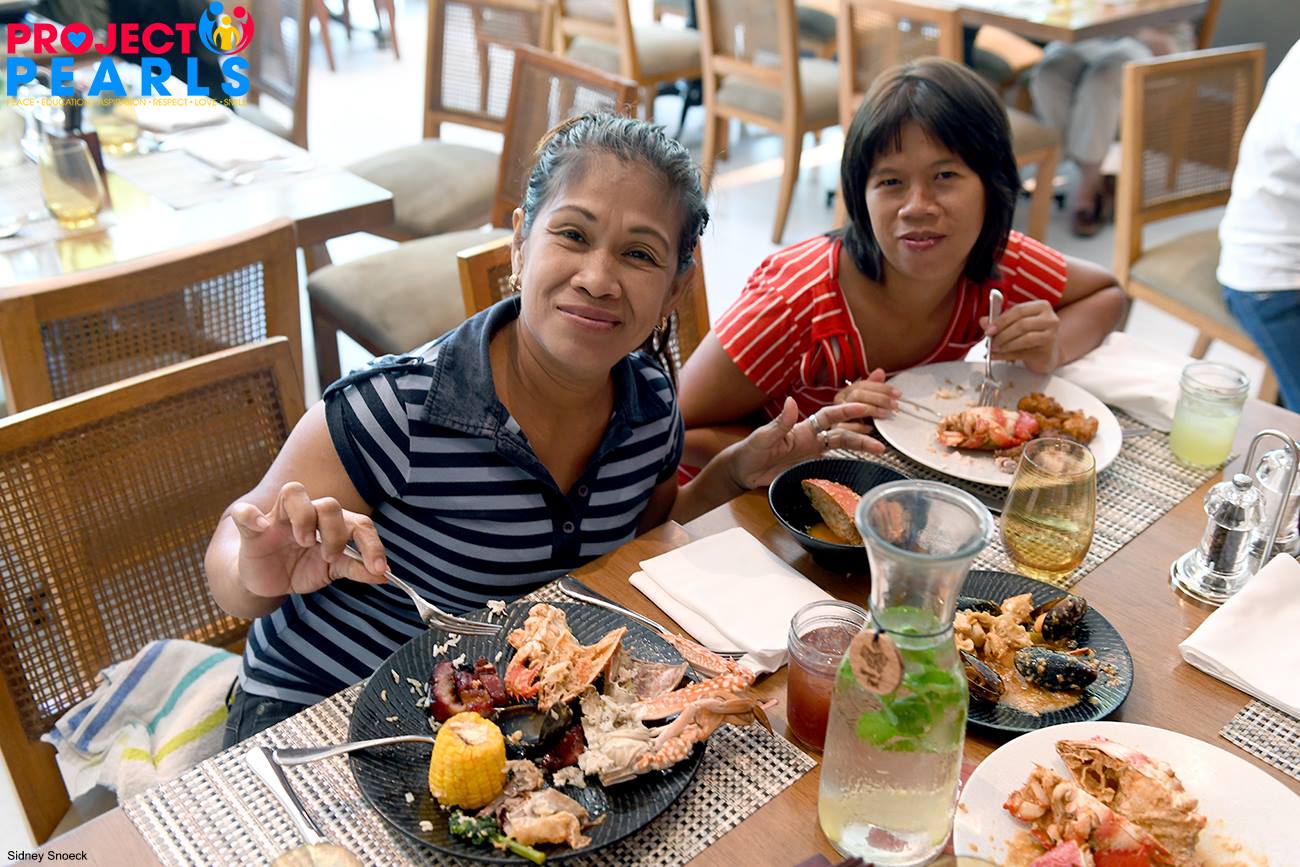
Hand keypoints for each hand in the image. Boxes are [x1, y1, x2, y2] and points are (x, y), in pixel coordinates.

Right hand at [227, 481, 388, 598]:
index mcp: (332, 525)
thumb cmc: (302, 569)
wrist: (267, 583)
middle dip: (335, 532)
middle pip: (329, 504)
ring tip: (305, 543)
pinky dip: (251, 516)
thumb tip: (385, 575)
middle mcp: (308, 515)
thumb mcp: (331, 572)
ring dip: (304, 517)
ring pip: (294, 492)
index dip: (372, 543)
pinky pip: (245, 511)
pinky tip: (261, 528)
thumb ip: (356, 569)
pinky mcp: (251, 528)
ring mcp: (279, 518)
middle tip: (330, 556)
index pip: (358, 522)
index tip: (379, 567)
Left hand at [727, 397, 885, 488]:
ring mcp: (812, 451)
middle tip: (885, 425)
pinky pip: (835, 459)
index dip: (848, 411)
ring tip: (882, 449)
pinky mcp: (811, 465)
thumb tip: (792, 402)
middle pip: (843, 430)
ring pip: (843, 445)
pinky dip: (850, 458)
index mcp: (801, 428)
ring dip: (862, 445)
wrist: (742, 472)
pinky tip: (864, 460)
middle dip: (864, 427)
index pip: (830, 416)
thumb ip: (780, 423)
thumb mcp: (762, 437)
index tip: (867, 407)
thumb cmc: (749, 451)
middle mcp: (811, 437)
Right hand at [834, 367, 901, 432]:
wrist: (833, 442)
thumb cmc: (853, 425)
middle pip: (857, 394)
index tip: (896, 393)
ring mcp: (834, 419)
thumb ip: (872, 389)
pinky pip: (846, 429)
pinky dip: (860, 430)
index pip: (862, 385)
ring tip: (885, 414)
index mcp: (844, 395)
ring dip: (870, 410)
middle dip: (879, 398)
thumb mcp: (865, 406)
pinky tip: (871, 429)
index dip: (881, 388)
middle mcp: (838, 405)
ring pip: (850, 409)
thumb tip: (879, 372)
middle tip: (894, 405)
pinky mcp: (834, 434)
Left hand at [981, 300, 1061, 373]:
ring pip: (1025, 339)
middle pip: (1022, 324)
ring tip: (994, 348)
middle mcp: (1050, 319)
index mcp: (1041, 306)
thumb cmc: (1031, 334)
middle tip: (990, 340)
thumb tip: (984, 321)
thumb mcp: (1015, 324)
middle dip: (1002, 333)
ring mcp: (1051, 335)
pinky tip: (997, 355)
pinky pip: (1023, 353)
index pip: (1018, 310)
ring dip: (1005, 344)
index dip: (1001, 320)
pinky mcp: (1047, 351)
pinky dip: (1007, 355)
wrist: (1047, 351)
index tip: (989, 329)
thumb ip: (1000, 321)